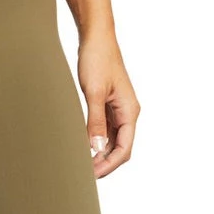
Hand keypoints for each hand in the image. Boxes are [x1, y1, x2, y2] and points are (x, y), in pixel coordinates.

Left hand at [76, 31, 140, 178]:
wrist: (96, 38)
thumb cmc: (97, 60)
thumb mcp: (94, 92)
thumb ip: (96, 121)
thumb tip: (97, 148)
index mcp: (129, 111)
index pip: (124, 148)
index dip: (109, 165)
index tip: (93, 175)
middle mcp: (128, 113)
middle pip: (121, 149)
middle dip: (105, 164)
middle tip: (85, 175)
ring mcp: (119, 110)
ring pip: (114, 142)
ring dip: (101, 155)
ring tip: (83, 165)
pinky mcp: (109, 106)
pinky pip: (106, 131)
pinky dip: (97, 143)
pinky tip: (85, 149)